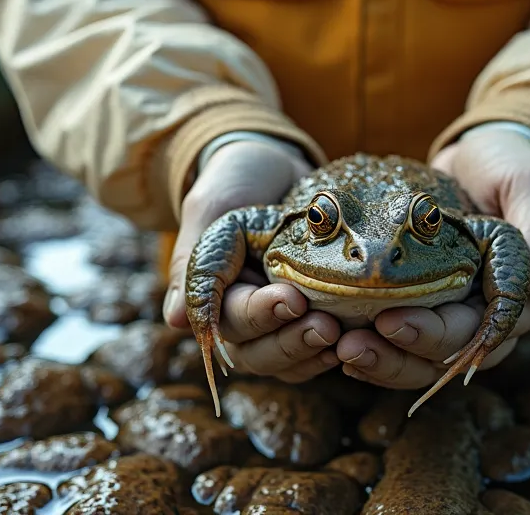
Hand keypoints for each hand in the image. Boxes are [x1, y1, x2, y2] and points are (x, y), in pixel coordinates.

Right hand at [162, 140, 341, 383]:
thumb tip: (176, 320)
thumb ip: (196, 260)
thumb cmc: (241, 181)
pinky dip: (330, 353)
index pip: (230, 319)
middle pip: (256, 352)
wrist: (281, 167)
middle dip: (290, 341)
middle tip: (326, 325)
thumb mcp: (214, 207)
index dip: (259, 315)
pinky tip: (353, 343)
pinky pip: (313, 356)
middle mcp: (241, 318)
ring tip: (340, 334)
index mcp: (214, 294)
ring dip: (311, 352)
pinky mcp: (310, 322)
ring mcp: (276, 325)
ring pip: (285, 362)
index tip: (292, 299)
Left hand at [336, 129, 529, 387]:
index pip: (479, 332)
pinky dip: (372, 347)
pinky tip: (336, 344)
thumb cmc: (507, 166)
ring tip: (339, 349)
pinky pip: (399, 343)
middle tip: (352, 343)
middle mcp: (485, 316)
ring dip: (379, 361)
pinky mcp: (423, 308)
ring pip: (419, 362)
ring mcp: (452, 315)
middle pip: (444, 356)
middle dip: (397, 355)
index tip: (392, 322)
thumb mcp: (529, 185)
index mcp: (517, 296)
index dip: (435, 335)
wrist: (476, 157)